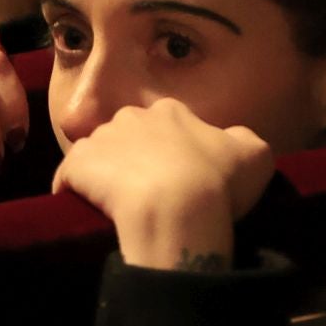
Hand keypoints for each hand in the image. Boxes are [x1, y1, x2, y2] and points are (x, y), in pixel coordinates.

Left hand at [52, 100, 274, 271]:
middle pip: (129, 137)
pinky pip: (69, 178)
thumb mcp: (256, 155)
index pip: (167, 125)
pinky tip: (91, 214)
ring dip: (106, 177)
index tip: (180, 179)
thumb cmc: (220, 183)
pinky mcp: (75, 165)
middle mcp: (131, 115)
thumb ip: (241, 140)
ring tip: (121, 210)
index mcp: (170, 111)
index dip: (173, 153)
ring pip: (99, 156)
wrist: (178, 209)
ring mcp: (99, 139)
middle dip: (136, 159)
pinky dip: (76, 194)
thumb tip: (231, 141)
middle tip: (152, 195)